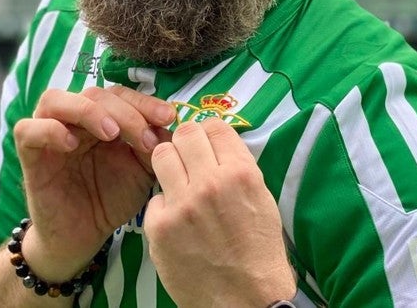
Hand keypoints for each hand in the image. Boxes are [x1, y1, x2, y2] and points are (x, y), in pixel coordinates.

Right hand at [12, 84, 176, 279]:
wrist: (83, 237)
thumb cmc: (111, 199)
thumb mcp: (141, 170)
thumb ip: (152, 146)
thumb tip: (172, 126)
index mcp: (102, 117)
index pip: (121, 94)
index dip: (145, 102)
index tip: (169, 118)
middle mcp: (73, 119)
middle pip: (94, 94)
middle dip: (125, 111)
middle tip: (145, 137)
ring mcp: (48, 133)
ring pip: (56, 99)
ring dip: (88, 111)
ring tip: (111, 133)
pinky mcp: (29, 155)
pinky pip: (28, 129)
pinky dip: (49, 130)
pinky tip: (72, 143)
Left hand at [143, 118, 296, 307]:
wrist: (246, 299)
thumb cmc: (259, 252)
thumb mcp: (262, 199)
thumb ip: (238, 169)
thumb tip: (216, 148)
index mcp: (241, 173)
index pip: (214, 126)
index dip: (208, 133)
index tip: (207, 143)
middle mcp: (210, 182)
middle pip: (184, 133)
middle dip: (186, 143)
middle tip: (189, 159)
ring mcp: (182, 204)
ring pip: (161, 156)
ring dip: (169, 165)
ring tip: (177, 182)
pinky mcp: (160, 227)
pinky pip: (154, 199)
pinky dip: (164, 207)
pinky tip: (177, 222)